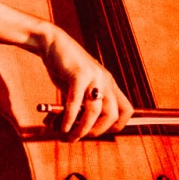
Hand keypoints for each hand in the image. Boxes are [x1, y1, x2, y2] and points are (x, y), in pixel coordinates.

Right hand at [37, 23, 131, 140]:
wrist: (52, 43)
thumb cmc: (64, 68)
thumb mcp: (79, 87)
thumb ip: (82, 104)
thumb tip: (76, 130)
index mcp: (109, 84)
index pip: (126, 110)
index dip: (116, 126)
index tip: (98, 131)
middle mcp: (105, 80)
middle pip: (112, 114)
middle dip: (97, 131)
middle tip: (81, 136)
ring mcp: (94, 76)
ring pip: (94, 111)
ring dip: (82, 129)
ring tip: (68, 136)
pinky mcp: (79, 74)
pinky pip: (76, 102)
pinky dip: (69, 118)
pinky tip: (62, 126)